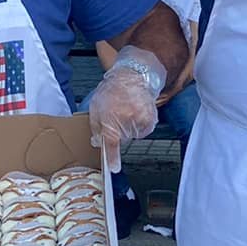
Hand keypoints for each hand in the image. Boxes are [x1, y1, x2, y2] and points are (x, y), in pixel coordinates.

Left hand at [87, 46, 161, 172]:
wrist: (132, 77)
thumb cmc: (112, 90)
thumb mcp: (95, 107)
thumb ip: (95, 127)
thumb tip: (97, 142)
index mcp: (110, 118)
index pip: (111, 143)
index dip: (112, 158)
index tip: (114, 169)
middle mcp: (126, 120)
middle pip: (122, 139)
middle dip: (118, 131)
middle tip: (117, 114)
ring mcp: (140, 120)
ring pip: (133, 135)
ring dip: (129, 127)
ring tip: (127, 111)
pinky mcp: (150, 119)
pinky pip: (143, 131)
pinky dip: (139, 125)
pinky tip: (136, 113)